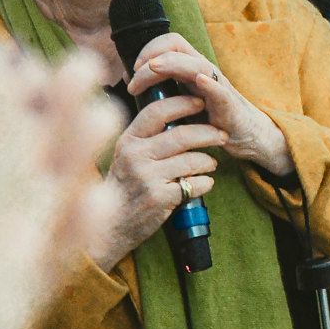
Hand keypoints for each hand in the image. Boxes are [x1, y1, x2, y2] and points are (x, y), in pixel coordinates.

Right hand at [89, 89, 222, 272]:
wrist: (108, 225)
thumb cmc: (123, 187)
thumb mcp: (125, 157)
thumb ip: (146, 138)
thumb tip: (178, 115)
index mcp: (128, 141)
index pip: (157, 112)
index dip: (182, 104)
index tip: (200, 103)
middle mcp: (136, 156)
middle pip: (181, 135)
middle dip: (208, 133)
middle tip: (221, 135)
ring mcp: (147, 177)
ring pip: (191, 160)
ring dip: (208, 161)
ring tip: (211, 163)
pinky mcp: (159, 198)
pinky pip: (194, 184)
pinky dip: (205, 183)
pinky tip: (205, 183)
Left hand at [129, 31, 294, 177]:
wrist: (245, 135)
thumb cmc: (209, 118)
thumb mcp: (181, 100)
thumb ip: (161, 89)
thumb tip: (129, 79)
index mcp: (190, 68)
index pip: (169, 43)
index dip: (148, 50)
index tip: (131, 72)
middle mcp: (204, 70)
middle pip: (177, 47)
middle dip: (151, 56)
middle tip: (133, 79)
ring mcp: (217, 85)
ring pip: (195, 63)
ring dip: (172, 63)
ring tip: (153, 68)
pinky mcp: (228, 104)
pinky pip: (220, 90)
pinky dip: (209, 83)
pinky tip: (199, 80)